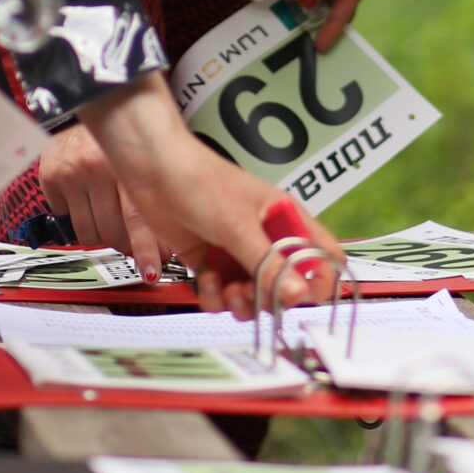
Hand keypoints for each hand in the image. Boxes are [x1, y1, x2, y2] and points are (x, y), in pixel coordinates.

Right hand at [37, 126, 168, 278]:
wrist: (89, 102)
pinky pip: (65, 217)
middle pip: (111, 231)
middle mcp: (97, 166)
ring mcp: (71, 172)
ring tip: (107, 214)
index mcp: (127, 162)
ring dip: (101, 232)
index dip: (146, 249)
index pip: (137, 218)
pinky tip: (84, 193)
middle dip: (124, 243)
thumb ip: (152, 193)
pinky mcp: (50, 175)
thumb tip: (170, 242)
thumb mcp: (142, 157)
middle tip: (130, 242)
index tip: (152, 271)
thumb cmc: (122, 135)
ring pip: (88, 231)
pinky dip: (76, 213)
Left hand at [83, 76, 343, 316]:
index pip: (322, 256)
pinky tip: (206, 278)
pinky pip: (223, 295)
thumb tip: (298, 295)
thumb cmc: (201, 182)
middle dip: (268, 297)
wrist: (152, 170)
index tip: (297, 295)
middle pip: (286, 286)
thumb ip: (267, 264)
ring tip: (225, 289)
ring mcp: (238, 252)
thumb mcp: (237, 225)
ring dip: (240, 302)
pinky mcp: (211, 262)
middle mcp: (265, 238)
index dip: (318, 281)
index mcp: (285, 219)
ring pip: (254, 296)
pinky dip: (215, 296)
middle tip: (248, 293)